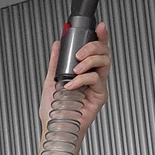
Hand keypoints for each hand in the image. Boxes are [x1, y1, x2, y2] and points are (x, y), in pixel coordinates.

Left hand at [39, 22, 111, 137]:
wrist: (55, 127)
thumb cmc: (54, 110)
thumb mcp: (50, 80)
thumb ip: (55, 62)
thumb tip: (57, 44)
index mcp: (85, 71)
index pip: (96, 49)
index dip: (100, 36)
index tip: (99, 27)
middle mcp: (94, 76)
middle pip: (104, 52)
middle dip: (93, 46)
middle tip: (79, 53)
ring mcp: (98, 86)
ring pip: (104, 63)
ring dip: (90, 61)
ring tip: (76, 69)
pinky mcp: (100, 96)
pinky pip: (96, 79)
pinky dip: (82, 79)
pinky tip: (71, 85)